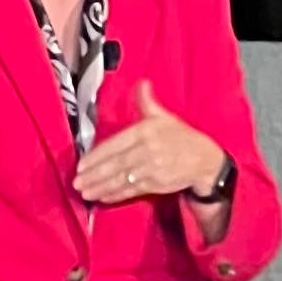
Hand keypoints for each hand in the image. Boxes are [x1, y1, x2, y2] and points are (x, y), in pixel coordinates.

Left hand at [74, 80, 225, 205]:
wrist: (205, 160)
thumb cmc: (181, 137)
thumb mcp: (164, 117)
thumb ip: (147, 102)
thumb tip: (141, 83)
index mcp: (146, 131)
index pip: (115, 144)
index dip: (96, 156)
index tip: (80, 165)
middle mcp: (147, 150)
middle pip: (115, 164)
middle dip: (94, 175)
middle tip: (76, 182)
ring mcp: (152, 169)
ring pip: (121, 179)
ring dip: (101, 187)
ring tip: (84, 192)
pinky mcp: (156, 184)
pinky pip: (132, 190)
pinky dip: (115, 195)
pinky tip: (102, 198)